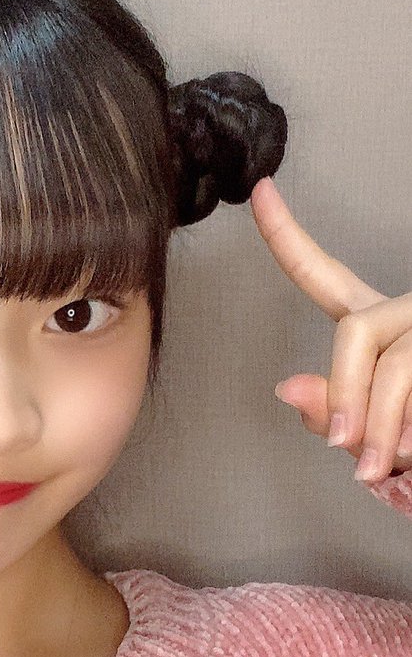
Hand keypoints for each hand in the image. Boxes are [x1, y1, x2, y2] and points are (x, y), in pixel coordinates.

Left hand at [250, 177, 411, 483]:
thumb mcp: (373, 431)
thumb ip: (333, 411)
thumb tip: (285, 388)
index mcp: (376, 324)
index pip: (322, 276)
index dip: (286, 235)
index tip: (259, 191)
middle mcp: (409, 310)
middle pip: (357, 332)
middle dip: (346, 394)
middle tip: (346, 448)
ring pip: (398, 363)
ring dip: (382, 423)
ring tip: (381, 464)